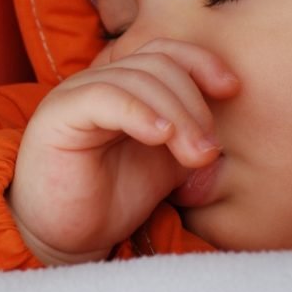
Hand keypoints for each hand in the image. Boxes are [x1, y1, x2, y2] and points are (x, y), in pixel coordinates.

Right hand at [6, 39, 239, 264]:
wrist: (69, 239)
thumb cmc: (116, 198)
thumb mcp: (168, 160)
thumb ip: (192, 134)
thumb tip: (224, 124)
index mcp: (126, 84)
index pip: (167, 52)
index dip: (202, 63)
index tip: (232, 90)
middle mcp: (101, 80)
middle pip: (159, 63)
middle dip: (193, 104)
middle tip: (207, 149)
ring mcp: (77, 92)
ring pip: (138, 78)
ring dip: (177, 115)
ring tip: (193, 154)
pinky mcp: (59, 112)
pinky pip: (105, 96)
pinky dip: (140, 113)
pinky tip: (161, 136)